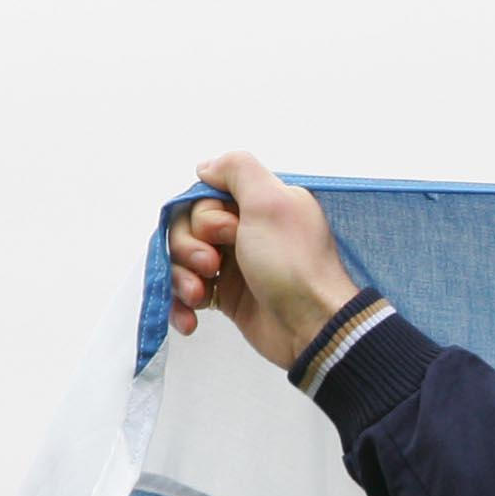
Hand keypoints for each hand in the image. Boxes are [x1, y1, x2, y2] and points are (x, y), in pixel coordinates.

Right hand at [166, 152, 360, 371]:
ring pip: (181, 259)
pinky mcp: (227, 297)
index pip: (203, 197)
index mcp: (259, 206)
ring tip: (199, 294)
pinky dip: (182, 305)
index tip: (229, 232)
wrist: (313, 328)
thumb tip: (206, 167)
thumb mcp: (271, 202)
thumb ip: (239, 169)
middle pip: (186, 227)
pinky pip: (187, 293)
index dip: (204, 215)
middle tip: (211, 263)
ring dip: (180, 277)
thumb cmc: (294, 264)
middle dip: (188, 246)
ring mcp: (234, 264)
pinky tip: (190, 321)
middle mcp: (246, 230)